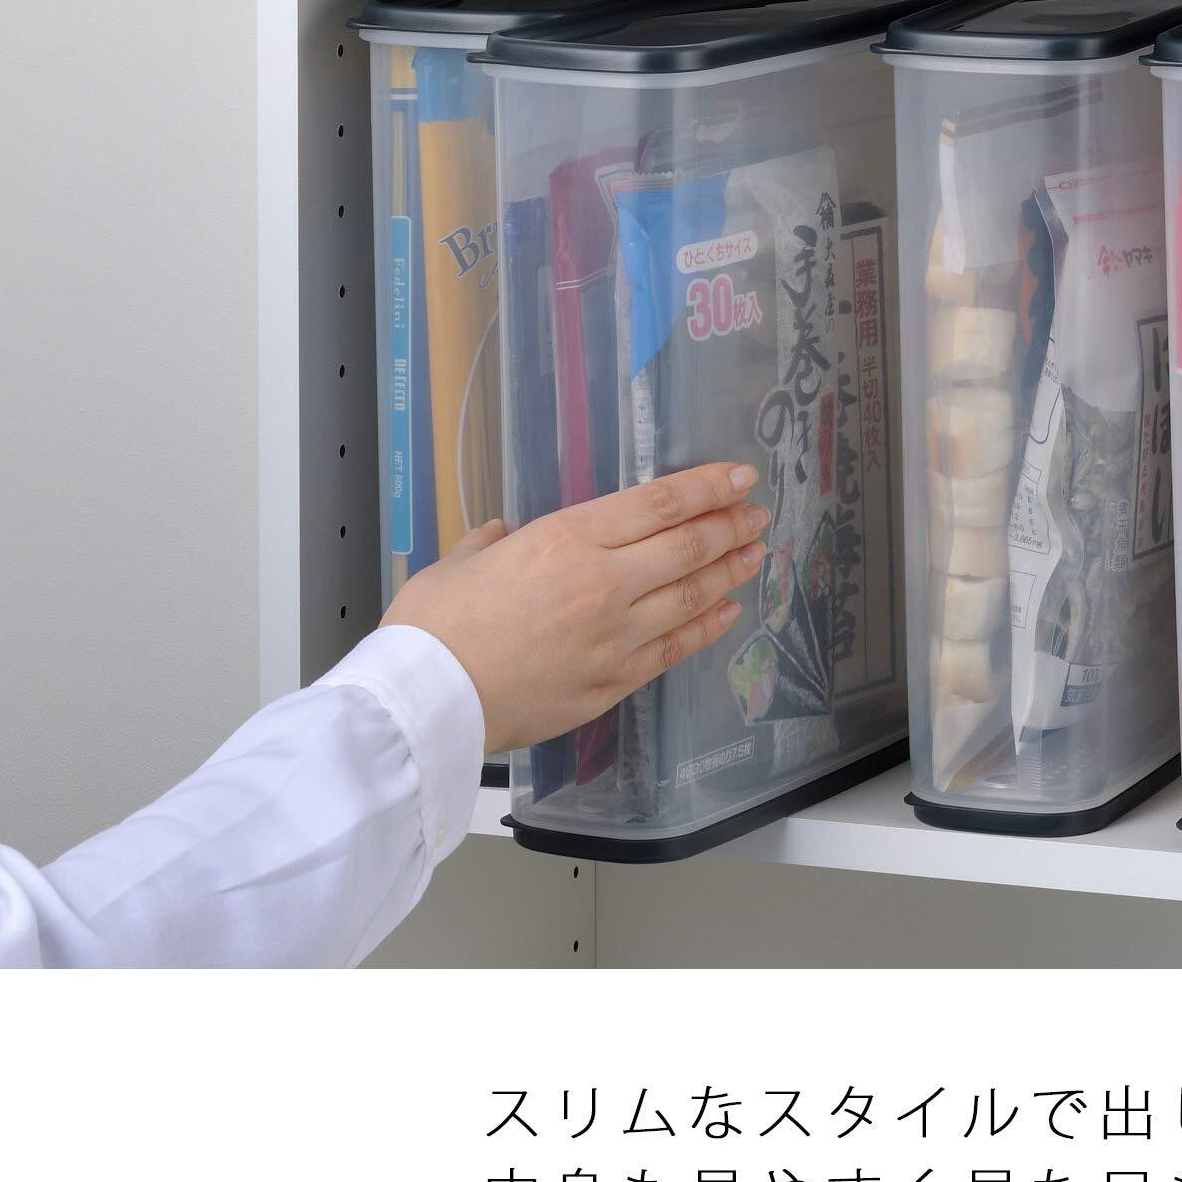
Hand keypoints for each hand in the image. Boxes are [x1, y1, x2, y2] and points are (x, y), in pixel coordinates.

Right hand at [384, 463, 769, 755]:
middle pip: (688, 546)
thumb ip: (490, 543)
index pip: (659, 504)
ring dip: (730, 572)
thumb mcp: (458, 562)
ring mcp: (615, 636)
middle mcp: (604, 583)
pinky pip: (674, 647)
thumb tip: (500, 537)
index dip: (707, 487)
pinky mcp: (614, 682)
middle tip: (757, 513)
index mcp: (566, 539)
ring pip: (691, 596)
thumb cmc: (432, 627)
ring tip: (756, 554)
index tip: (739, 477)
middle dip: (731, 525)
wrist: (425, 704)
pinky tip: (727, 612)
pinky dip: (706, 627)